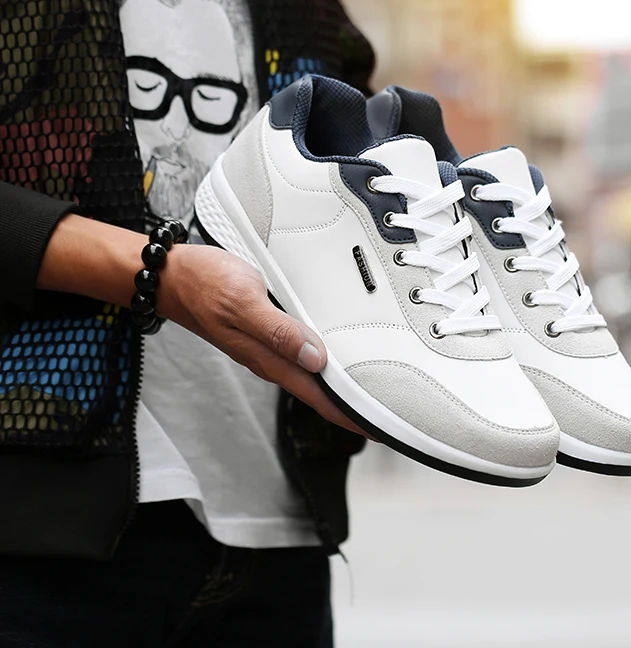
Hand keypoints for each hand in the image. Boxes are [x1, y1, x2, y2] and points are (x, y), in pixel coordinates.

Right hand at [157, 243, 369, 437]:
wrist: (174, 277)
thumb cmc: (204, 285)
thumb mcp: (243, 301)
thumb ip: (278, 331)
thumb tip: (314, 357)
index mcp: (269, 358)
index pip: (317, 396)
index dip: (347, 414)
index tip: (376, 429)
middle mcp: (270, 358)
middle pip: (317, 391)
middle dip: (348, 407)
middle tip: (382, 419)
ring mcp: (267, 347)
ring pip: (310, 374)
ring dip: (337, 387)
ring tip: (365, 396)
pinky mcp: (266, 331)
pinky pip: (300, 354)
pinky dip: (322, 363)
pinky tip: (333, 360)